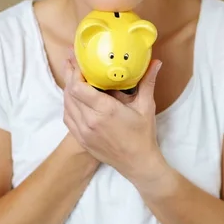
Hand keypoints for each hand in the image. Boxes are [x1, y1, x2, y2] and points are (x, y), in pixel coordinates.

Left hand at [62, 48, 164, 182]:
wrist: (138, 164)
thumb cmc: (143, 135)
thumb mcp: (146, 107)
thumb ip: (148, 82)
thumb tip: (156, 62)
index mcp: (105, 110)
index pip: (79, 87)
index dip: (75, 71)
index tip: (79, 60)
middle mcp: (90, 121)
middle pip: (70, 92)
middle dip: (70, 74)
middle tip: (71, 60)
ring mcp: (83, 132)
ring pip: (66, 104)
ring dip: (68, 89)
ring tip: (72, 75)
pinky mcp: (81, 139)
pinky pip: (68, 117)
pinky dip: (68, 104)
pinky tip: (73, 97)